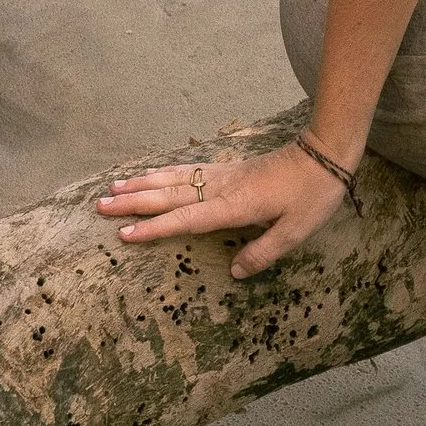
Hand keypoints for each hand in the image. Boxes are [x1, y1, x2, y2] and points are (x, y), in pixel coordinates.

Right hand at [95, 142, 350, 277]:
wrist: (324, 153)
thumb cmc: (313, 194)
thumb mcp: (296, 231)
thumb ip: (264, 252)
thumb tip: (235, 272)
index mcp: (234, 206)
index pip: (186, 219)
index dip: (155, 228)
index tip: (125, 234)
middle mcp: (221, 188)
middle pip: (169, 195)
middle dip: (133, 202)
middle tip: (100, 206)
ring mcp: (222, 175)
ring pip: (173, 178)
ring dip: (142, 184)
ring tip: (113, 187)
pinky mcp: (228, 168)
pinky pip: (187, 169)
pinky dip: (163, 172)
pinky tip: (152, 175)